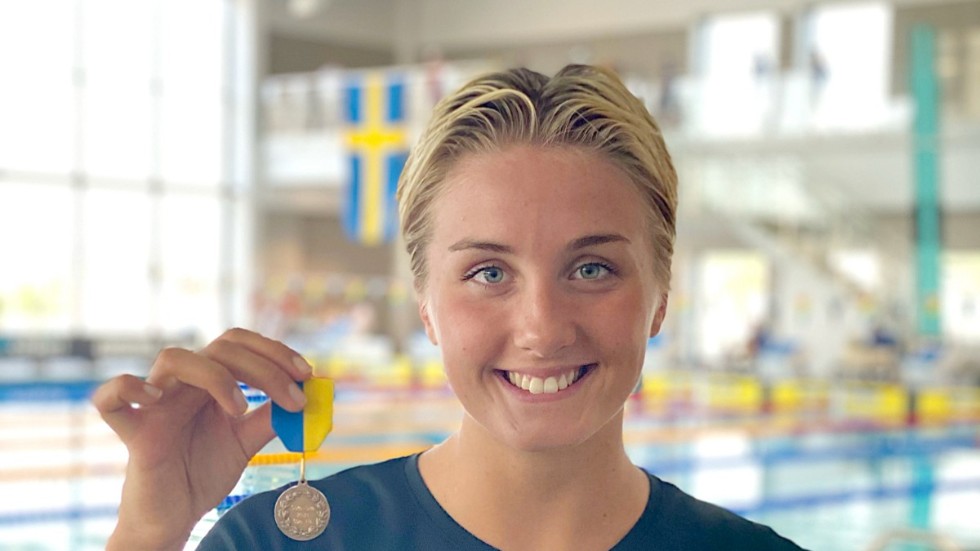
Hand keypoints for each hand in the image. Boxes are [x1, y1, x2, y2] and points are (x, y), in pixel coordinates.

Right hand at [92, 328, 311, 549]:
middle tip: (294, 397)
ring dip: (217, 375)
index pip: (238, 344)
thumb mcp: (246, 441)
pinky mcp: (132, 432)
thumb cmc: (203, 472)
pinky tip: (157, 399)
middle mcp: (183, 385)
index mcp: (210, 382)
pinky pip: (109, 397)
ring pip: (173, 357)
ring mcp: (155, 405)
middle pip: (219, 347)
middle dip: (265, 366)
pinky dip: (129, 388)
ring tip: (240, 409)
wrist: (173, 515)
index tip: (306, 374)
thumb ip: (271, 418)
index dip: (274, 351)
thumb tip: (307, 397)